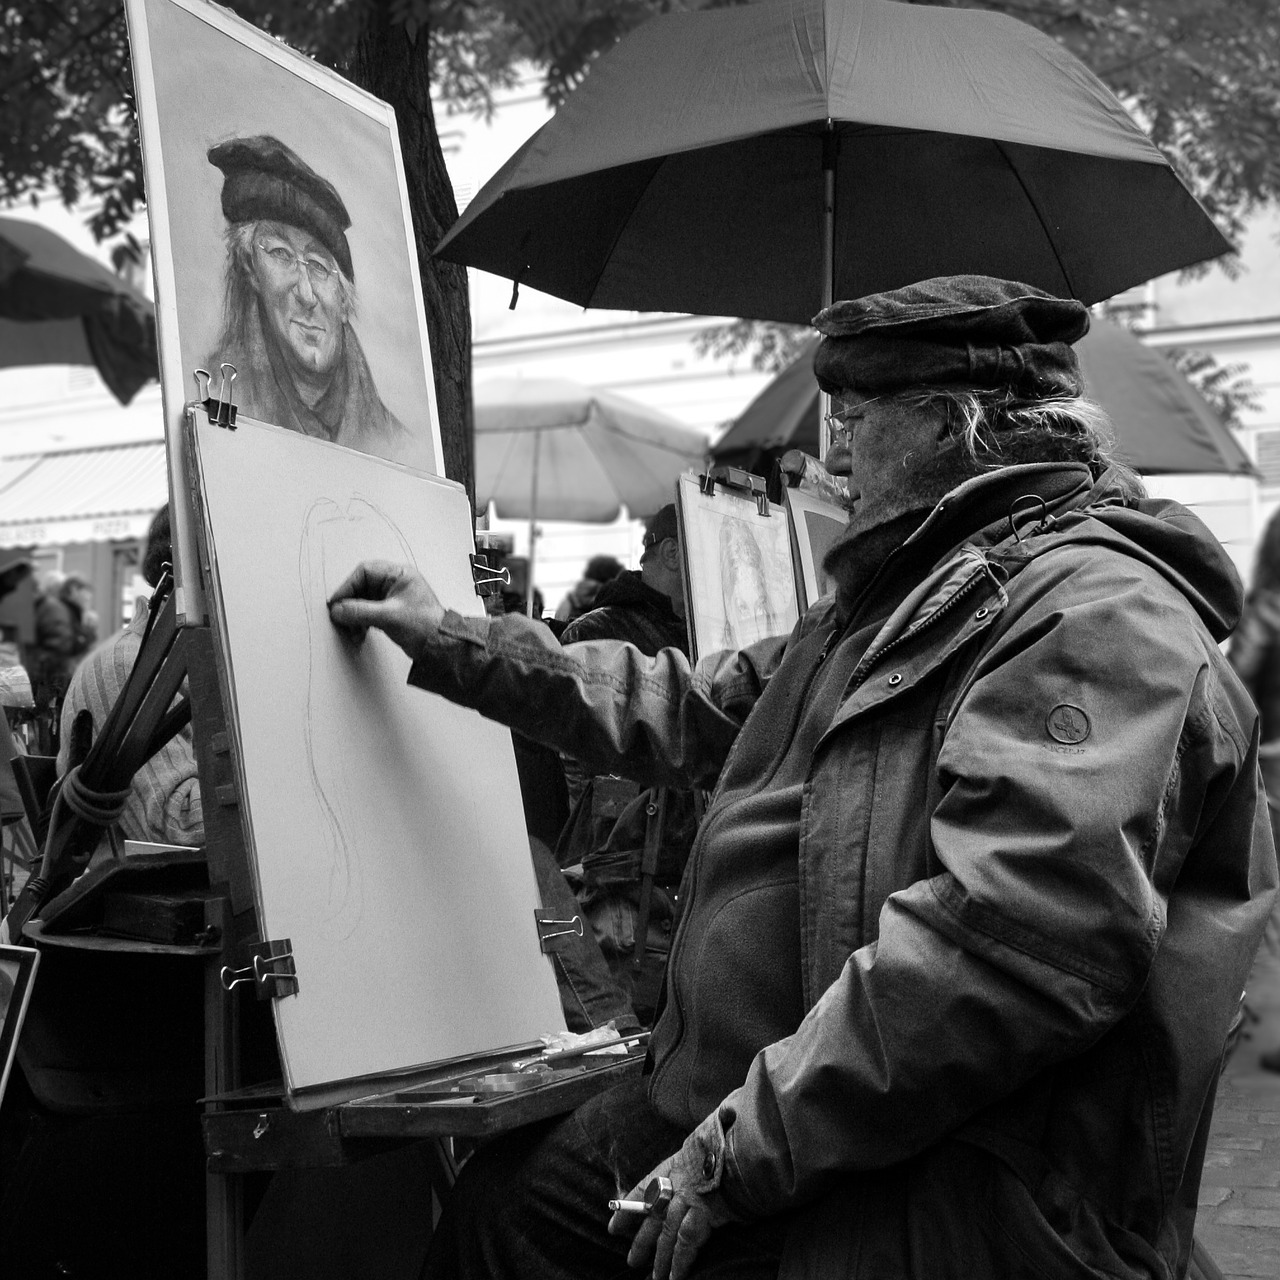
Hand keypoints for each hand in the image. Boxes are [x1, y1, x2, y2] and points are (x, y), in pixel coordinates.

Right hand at [327, 561, 445, 659]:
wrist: (440, 647)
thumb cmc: (426, 626)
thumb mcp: (389, 616)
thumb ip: (360, 612)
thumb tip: (338, 610)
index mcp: (399, 575)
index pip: (365, 572)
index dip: (348, 586)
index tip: (337, 602)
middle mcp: (395, 584)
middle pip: (362, 587)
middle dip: (351, 604)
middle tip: (341, 617)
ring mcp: (392, 598)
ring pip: (363, 602)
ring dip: (354, 616)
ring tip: (351, 630)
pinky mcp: (390, 613)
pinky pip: (368, 613)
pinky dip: (361, 623)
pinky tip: (359, 633)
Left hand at [608, 1112, 737, 1279]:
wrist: (741, 1149)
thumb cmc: (725, 1143)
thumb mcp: (703, 1144)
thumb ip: (695, 1157)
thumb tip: (696, 1153)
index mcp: (673, 1166)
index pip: (643, 1189)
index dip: (627, 1210)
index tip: (613, 1227)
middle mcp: (676, 1186)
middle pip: (653, 1218)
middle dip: (642, 1242)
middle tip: (633, 1261)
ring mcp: (688, 1202)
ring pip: (667, 1236)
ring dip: (660, 1260)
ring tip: (656, 1278)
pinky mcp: (703, 1216)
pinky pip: (686, 1244)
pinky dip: (680, 1262)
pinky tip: (675, 1276)